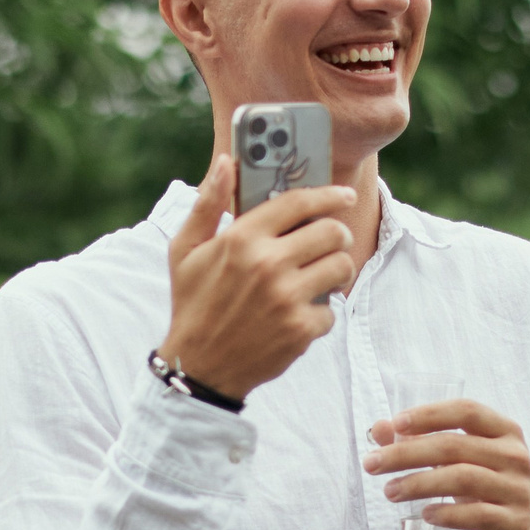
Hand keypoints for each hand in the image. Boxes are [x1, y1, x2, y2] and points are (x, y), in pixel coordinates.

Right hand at [155, 155, 355, 398]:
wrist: (199, 366)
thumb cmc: (193, 303)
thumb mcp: (185, 250)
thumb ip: (207, 204)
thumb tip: (226, 163)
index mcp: (241, 238)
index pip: (298, 203)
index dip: (328, 194)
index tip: (344, 195)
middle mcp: (267, 264)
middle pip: (332, 232)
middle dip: (337, 233)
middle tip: (330, 241)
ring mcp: (287, 298)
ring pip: (341, 267)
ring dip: (335, 270)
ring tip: (318, 277)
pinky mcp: (300, 329)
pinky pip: (332, 310)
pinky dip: (320, 312)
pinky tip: (298, 313)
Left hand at [361, 400, 529, 529]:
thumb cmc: (492, 488)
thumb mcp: (465, 461)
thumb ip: (424, 442)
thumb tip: (378, 430)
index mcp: (504, 431)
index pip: (466, 411)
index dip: (429, 414)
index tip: (395, 424)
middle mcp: (514, 455)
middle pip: (454, 446)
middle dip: (406, 454)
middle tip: (372, 464)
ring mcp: (517, 489)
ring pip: (463, 478)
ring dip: (419, 484)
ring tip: (390, 491)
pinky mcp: (516, 522)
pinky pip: (477, 515)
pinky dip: (447, 513)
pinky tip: (425, 514)